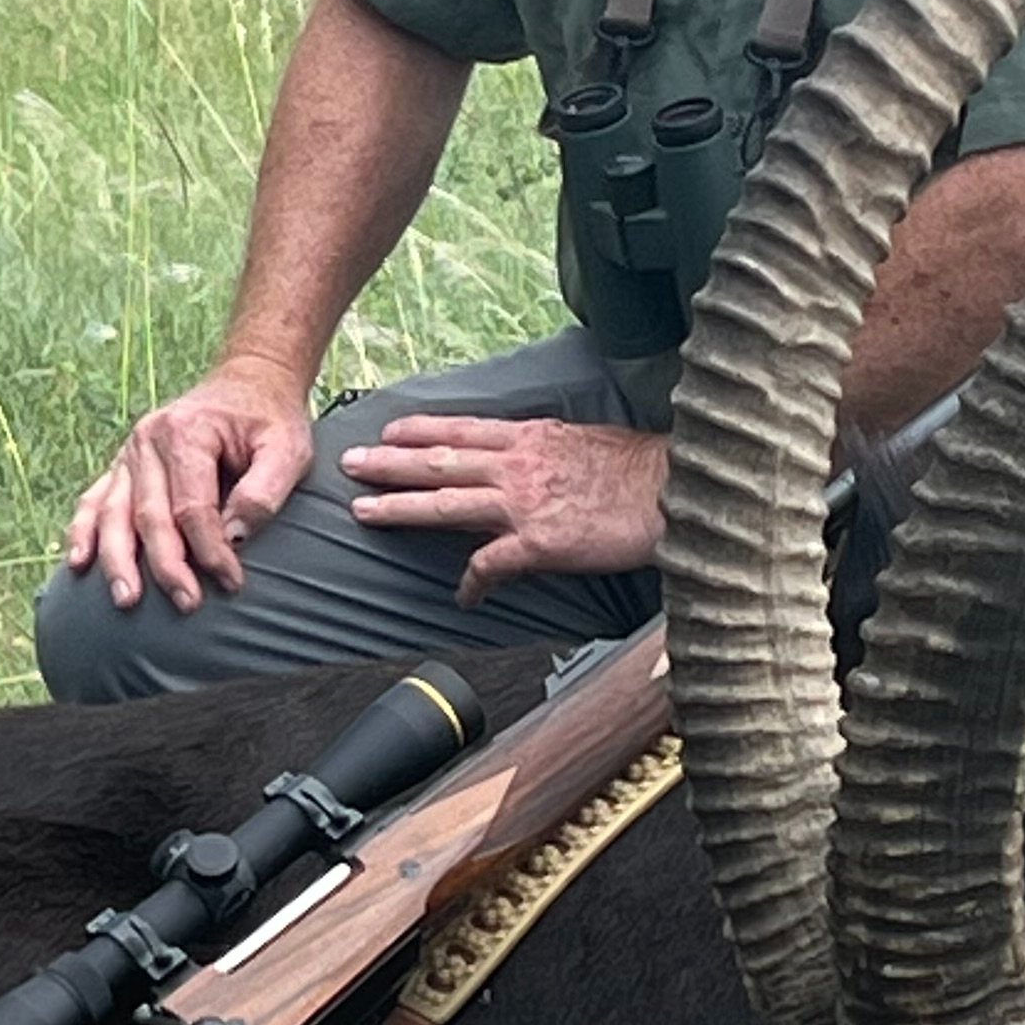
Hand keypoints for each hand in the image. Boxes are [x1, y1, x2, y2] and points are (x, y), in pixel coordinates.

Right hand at [63, 362, 315, 613]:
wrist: (249, 382)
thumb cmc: (270, 419)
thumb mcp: (289, 449)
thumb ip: (265, 492)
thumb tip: (234, 538)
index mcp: (188, 431)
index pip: (192, 506)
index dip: (211, 550)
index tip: (232, 582)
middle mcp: (149, 440)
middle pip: (150, 515)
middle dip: (167, 566)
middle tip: (187, 604)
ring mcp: (130, 452)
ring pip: (113, 514)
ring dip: (117, 560)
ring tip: (126, 598)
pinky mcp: (123, 465)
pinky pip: (95, 500)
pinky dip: (83, 532)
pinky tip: (78, 562)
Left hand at [340, 413, 665, 606]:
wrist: (673, 491)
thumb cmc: (640, 470)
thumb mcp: (585, 441)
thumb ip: (548, 450)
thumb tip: (531, 458)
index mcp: (531, 438)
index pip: (462, 429)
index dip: (420, 429)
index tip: (388, 430)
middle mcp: (519, 465)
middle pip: (440, 461)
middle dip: (390, 462)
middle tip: (350, 463)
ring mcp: (524, 503)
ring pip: (447, 503)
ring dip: (400, 507)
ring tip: (364, 512)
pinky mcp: (539, 543)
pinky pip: (491, 564)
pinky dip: (472, 581)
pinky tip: (462, 596)